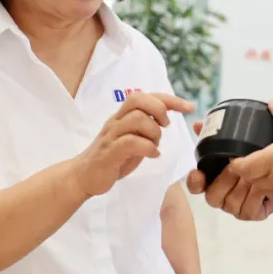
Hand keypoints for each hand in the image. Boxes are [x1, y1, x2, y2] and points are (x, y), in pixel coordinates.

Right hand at [72, 92, 193, 197]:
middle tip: (166, 125)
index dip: (169, 99)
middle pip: (138, 99)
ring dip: (154, 132)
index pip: (146, 96)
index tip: (188, 107)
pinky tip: (152, 155)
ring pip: (137, 119)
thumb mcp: (132, 139)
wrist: (83, 177)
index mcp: (122, 116)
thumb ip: (145, 127)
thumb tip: (165, 119)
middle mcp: (116, 121)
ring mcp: (111, 135)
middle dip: (159, 109)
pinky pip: (130, 142)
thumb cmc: (111, 158)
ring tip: (155, 144)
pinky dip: (147, 147)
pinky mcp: (109, 152)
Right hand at [185, 120, 272, 221]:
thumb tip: (198, 125)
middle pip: (212, 197)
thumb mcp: (245, 135)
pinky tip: (262, 189)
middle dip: (223, 181)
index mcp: (217, 175)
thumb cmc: (266, 150)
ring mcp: (239, 204)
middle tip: (234, 167)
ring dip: (240, 189)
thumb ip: (219, 131)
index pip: (196, 185)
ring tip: (253, 176)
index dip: (194, 181)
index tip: (198, 173)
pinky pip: (247, 212)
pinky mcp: (254, 212)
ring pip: (229, 205)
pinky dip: (254, 200)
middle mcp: (225, 192)